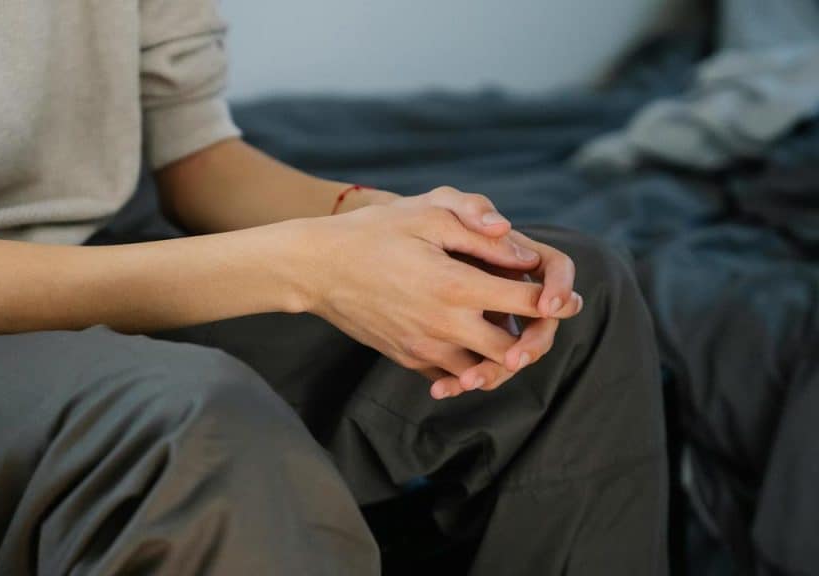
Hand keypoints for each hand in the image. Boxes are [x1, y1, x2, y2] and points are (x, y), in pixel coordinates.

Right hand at [296, 188, 580, 398]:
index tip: (565, 297)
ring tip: (513, 335)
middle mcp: (445, 326)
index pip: (527, 302)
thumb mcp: (425, 214)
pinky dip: (471, 369)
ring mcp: (425, 349)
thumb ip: (478, 230)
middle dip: (536, 337)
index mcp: (456, 286)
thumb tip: (523, 253)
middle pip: (516, 349)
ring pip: (486, 371)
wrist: (315, 268)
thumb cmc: (371, 232)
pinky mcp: (408, 359)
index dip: (556, 300)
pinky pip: (453, 376)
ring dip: (505, 357)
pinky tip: (474, 349)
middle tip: (542, 320)